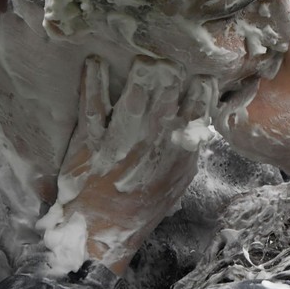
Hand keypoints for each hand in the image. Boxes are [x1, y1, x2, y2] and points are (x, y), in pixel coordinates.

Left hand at [36, 55, 217, 276]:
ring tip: (143, 57)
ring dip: (140, 73)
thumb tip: (197, 118)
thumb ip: (188, 149)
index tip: (198, 75)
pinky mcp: (90, 139)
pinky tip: (94, 62)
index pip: (198, 109)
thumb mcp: (177, 181)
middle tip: (168, 59)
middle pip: (167, 94)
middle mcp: (153, 141)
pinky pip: (93, 104)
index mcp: (178, 152)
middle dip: (170, 71)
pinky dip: (93, 81)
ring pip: (135, 96)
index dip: (200, 88)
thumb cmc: (142, 206)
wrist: (101, 231)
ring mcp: (121, 139)